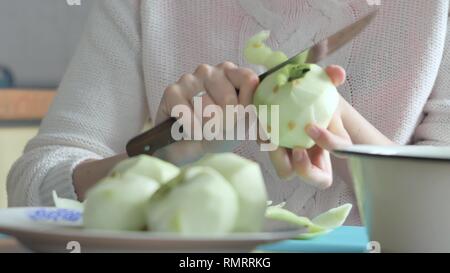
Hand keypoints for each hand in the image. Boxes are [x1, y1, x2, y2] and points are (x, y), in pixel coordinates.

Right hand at [155, 62, 258, 126]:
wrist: (189, 150)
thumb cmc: (218, 133)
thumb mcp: (242, 124)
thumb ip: (252, 109)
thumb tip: (255, 97)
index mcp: (232, 73)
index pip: (248, 80)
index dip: (246, 106)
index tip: (241, 120)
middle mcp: (210, 71)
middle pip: (229, 99)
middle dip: (225, 123)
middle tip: (218, 130)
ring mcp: (189, 79)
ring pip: (207, 109)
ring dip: (207, 129)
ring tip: (204, 131)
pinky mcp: (171, 91)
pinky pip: (187, 113)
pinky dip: (192, 129)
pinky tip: (192, 132)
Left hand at [269, 65, 351, 188]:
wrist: (289, 92)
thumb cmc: (310, 93)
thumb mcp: (320, 84)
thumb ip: (331, 77)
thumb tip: (338, 72)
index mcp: (333, 141)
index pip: (340, 152)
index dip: (330, 143)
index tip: (311, 126)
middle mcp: (315, 154)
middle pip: (319, 179)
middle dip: (308, 169)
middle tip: (295, 150)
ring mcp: (294, 156)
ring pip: (288, 172)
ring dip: (280, 160)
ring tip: (270, 138)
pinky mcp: (275, 150)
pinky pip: (270, 155)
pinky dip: (265, 142)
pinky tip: (259, 125)